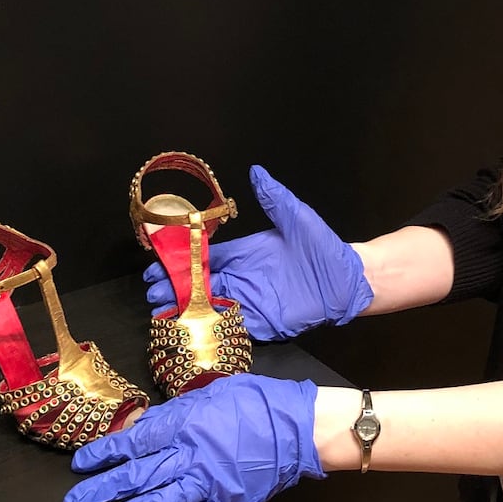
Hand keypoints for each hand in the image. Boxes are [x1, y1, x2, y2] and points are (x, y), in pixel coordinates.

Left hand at [64, 374, 324, 501]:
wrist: (300, 429)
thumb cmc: (256, 403)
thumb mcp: (211, 394)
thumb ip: (174, 414)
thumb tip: (141, 428)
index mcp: (187, 424)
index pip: (136, 443)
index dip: (104, 455)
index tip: (80, 464)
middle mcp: (192, 456)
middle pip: (139, 476)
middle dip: (104, 490)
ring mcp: (209, 485)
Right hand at [143, 164, 373, 340]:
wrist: (348, 278)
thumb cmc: (323, 247)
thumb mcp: (295, 217)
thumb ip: (273, 196)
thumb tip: (256, 171)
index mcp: (245, 253)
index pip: (205, 257)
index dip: (182, 261)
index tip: (158, 265)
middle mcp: (243, 278)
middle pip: (202, 285)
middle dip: (177, 289)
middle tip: (153, 293)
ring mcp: (252, 301)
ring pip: (212, 307)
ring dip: (189, 311)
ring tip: (164, 313)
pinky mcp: (264, 322)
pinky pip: (235, 326)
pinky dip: (214, 328)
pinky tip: (194, 330)